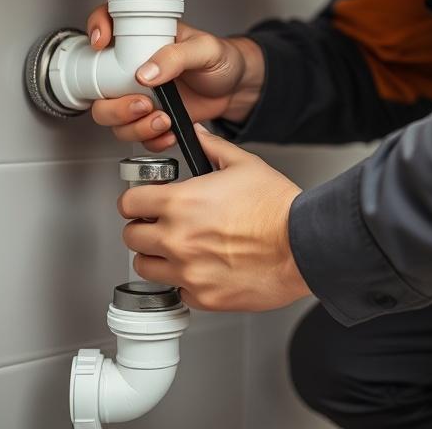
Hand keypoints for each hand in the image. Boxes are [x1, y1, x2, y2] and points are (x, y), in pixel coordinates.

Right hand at [86, 3, 264, 151]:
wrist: (235, 87)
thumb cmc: (221, 59)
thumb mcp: (205, 49)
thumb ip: (176, 56)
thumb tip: (146, 72)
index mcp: (143, 38)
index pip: (107, 21)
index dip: (97, 28)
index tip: (102, 45)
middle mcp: (132, 67)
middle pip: (98, 86)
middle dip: (114, 105)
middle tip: (143, 104)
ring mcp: (138, 94)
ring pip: (112, 117)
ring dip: (132, 126)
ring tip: (163, 120)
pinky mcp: (149, 118)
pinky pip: (135, 135)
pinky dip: (150, 139)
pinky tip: (169, 132)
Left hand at [118, 126, 311, 310]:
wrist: (303, 245)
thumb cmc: (278, 207)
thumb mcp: (244, 164)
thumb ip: (212, 147)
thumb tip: (197, 135)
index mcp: (181, 203)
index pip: (128, 203)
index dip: (135, 201)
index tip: (143, 203)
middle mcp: (177, 239)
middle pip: (131, 237)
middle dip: (143, 228)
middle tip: (159, 225)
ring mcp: (188, 271)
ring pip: (146, 268)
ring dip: (156, 257)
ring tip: (177, 249)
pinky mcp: (204, 296)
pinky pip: (178, 290)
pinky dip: (185, 281)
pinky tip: (202, 268)